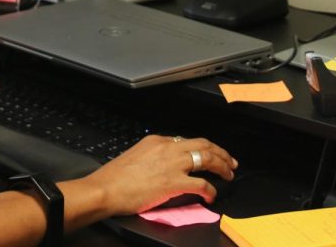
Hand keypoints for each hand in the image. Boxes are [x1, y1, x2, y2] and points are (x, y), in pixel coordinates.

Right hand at [77, 134, 237, 214]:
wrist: (105, 189)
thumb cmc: (114, 179)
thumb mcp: (136, 157)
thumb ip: (153, 158)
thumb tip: (165, 167)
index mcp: (156, 141)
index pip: (186, 141)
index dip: (202, 149)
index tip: (208, 155)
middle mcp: (167, 148)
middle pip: (203, 144)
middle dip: (220, 152)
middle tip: (230, 161)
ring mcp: (171, 164)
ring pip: (207, 158)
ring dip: (222, 166)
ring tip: (228, 174)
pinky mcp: (173, 182)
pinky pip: (201, 183)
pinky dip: (211, 189)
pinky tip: (212, 195)